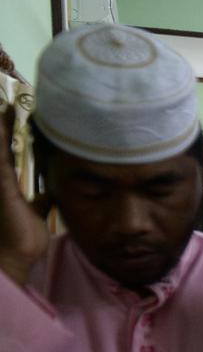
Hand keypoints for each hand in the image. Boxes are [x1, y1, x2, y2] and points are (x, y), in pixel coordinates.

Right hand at [0, 105, 50, 285]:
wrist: (16, 254)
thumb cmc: (23, 236)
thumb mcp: (37, 211)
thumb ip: (40, 199)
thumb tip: (49, 193)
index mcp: (9, 181)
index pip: (11, 150)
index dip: (10, 129)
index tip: (16, 109)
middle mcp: (2, 177)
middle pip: (3, 144)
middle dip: (5, 123)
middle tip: (8, 97)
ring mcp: (0, 179)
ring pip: (0, 146)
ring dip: (2, 125)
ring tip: (4, 101)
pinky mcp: (2, 185)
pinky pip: (1, 157)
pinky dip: (1, 138)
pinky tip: (2, 118)